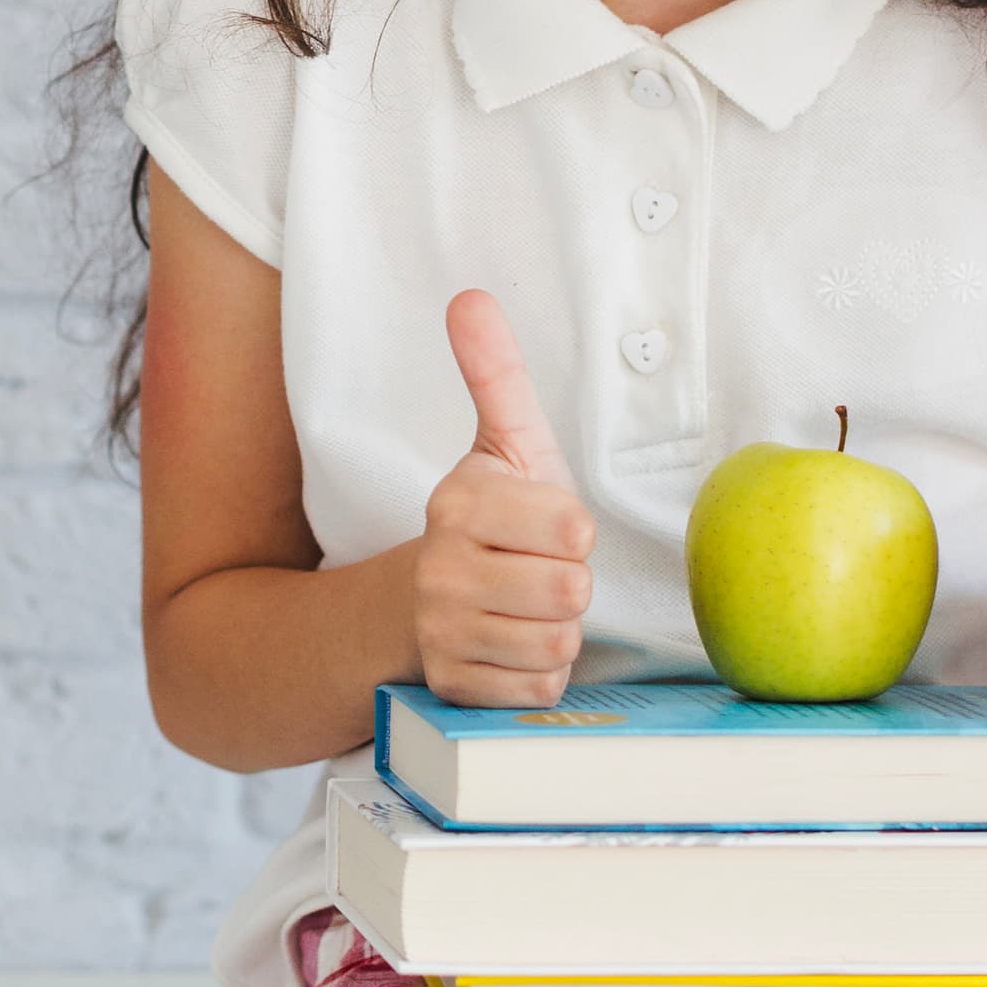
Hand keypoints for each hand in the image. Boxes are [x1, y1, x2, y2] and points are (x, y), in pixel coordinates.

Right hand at [410, 290, 596, 708]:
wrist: (414, 604)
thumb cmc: (487, 521)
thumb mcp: (501, 445)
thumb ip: (495, 373)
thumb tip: (470, 297)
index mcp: (459, 502)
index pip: (573, 526)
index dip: (573, 530)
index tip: (542, 526)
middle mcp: (441, 569)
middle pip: (570, 589)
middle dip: (568, 586)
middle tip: (535, 572)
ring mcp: (442, 633)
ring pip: (557, 644)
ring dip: (556, 632)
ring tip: (524, 610)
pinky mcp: (453, 688)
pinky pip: (538, 690)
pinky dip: (537, 677)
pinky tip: (510, 649)